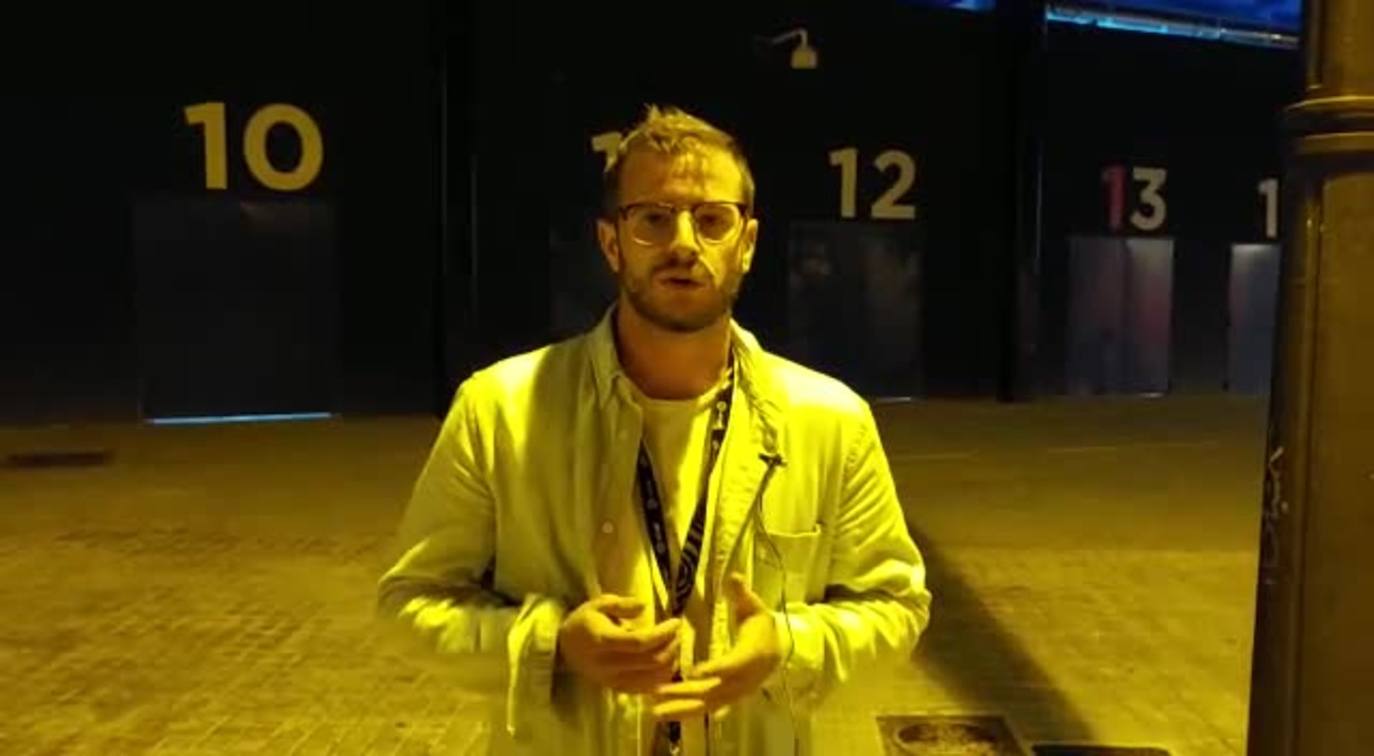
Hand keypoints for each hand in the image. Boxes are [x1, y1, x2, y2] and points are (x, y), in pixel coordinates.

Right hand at [557, 594, 681, 693]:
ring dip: (670, 661)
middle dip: (671, 646)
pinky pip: (646, 688)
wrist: (564, 649)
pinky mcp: (617, 689)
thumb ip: (621, 605)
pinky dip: (662, 677)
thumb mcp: (598, 604)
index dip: (662, 633)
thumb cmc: (584, 622)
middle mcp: (608, 665)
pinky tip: (668, 662)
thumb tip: (644, 606)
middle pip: (650, 661)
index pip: (640, 642)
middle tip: (678, 632)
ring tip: (675, 645)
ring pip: (652, 678)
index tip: (676, 622)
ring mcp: (613, 680)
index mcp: (602, 641)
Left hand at [650, 574, 780, 719]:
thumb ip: (742, 594)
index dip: (717, 669)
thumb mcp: (754, 607)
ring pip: (708, 704)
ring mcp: (736, 693)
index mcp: (752, 655)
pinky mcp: (730, 699)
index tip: (695, 672)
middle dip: (686, 694)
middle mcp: (744, 680)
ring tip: (654, 711)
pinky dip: (690, 714)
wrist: (778, 651)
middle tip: (657, 694)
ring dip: (681, 709)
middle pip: (714, 691)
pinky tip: (670, 718)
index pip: (733, 665)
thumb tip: (733, 575)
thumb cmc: (761, 626)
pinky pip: (708, 709)